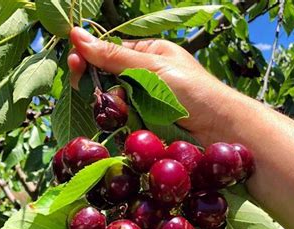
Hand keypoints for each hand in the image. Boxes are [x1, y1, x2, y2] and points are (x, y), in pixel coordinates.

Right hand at [68, 27, 237, 144]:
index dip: (90, 57)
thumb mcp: (152, 68)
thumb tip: (77, 33)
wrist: (219, 128)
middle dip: (96, 82)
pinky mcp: (148, 121)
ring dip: (106, 103)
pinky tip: (114, 121)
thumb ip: (114, 56)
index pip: (110, 51)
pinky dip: (116, 118)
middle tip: (86, 89)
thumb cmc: (192, 91)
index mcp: (150, 52)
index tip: (73, 65)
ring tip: (108, 108)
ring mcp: (147, 99)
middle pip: (108, 76)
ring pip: (113, 98)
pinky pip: (123, 117)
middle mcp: (146, 74)